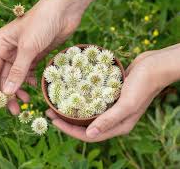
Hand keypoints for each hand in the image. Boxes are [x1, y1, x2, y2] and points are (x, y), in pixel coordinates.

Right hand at [0, 0, 104, 113]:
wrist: (65, 10)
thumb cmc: (42, 23)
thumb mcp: (28, 48)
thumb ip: (18, 70)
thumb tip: (7, 92)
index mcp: (2, 44)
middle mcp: (10, 49)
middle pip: (4, 75)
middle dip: (8, 93)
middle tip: (14, 110)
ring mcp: (24, 52)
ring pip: (17, 75)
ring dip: (20, 89)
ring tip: (26, 101)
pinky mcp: (37, 54)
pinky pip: (30, 71)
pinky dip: (31, 80)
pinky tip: (34, 86)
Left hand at [47, 44, 179, 141]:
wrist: (153, 66)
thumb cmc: (143, 85)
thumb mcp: (127, 103)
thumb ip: (109, 120)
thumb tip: (89, 135)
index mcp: (117, 126)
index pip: (88, 134)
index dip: (68, 130)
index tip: (53, 121)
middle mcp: (113, 119)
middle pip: (84, 125)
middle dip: (65, 120)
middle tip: (49, 111)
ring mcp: (111, 107)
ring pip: (86, 113)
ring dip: (71, 109)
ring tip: (55, 102)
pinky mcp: (110, 96)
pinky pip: (91, 101)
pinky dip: (80, 99)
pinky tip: (70, 92)